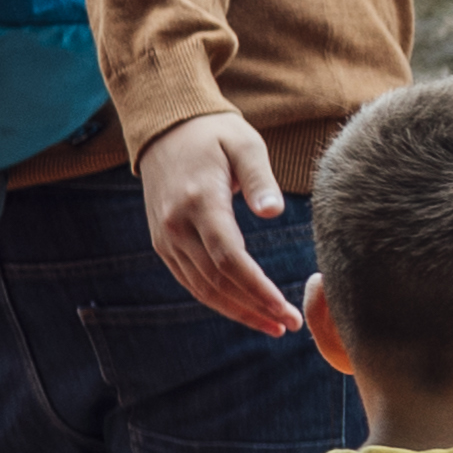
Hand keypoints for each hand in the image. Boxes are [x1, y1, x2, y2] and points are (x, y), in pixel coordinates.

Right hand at [141, 108, 300, 333]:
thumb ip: (260, 179)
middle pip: (217, 281)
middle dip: (254, 308)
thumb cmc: (215, 133)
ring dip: (237, 311)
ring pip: (201, 287)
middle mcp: (176, 225)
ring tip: (272, 325)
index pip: (229, 260)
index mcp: (200, 202)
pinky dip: (216, 300)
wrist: (165, 127)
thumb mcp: (244, 144)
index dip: (258, 290)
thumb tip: (273, 212)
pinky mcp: (163, 241)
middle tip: (289, 325)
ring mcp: (165, 236)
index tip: (286, 309)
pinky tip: (243, 309)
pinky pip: (189, 279)